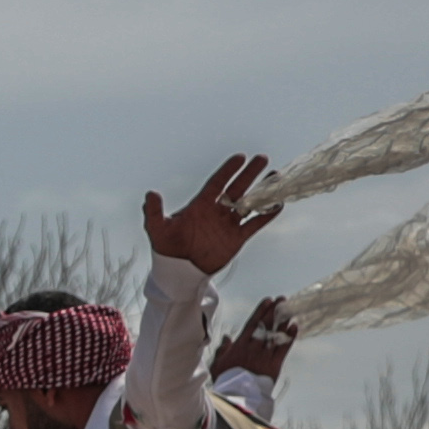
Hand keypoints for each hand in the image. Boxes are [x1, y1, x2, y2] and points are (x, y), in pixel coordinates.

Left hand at [145, 155, 273, 278]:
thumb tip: (151, 194)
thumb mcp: (157, 229)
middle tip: (262, 157)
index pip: (217, 183)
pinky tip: (278, 205)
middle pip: (236, 188)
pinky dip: (266, 215)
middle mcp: (216, 211)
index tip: (240, 157)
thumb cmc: (166, 248)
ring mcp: (227, 223)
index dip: (228, 170)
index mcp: (200, 205)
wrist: (180, 270)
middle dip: (249, 174)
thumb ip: (154, 212)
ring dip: (261, 191)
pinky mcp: (236, 238)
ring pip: (248, 203)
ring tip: (275, 175)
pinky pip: (254, 224)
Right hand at [215, 294, 301, 386]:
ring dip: (284, 321)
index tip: (268, 300)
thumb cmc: (226, 381)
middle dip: (275, 311)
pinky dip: (290, 337)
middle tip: (283, 300)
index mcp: (240, 345)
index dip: (261, 311)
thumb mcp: (218, 364)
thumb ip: (223, 349)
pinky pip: (284, 348)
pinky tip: (295, 327)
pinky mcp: (274, 365)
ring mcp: (265, 355)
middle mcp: (254, 347)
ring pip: (276, 334)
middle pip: (266, 325)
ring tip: (290, 310)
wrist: (238, 397)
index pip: (253, 323)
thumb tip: (227, 338)